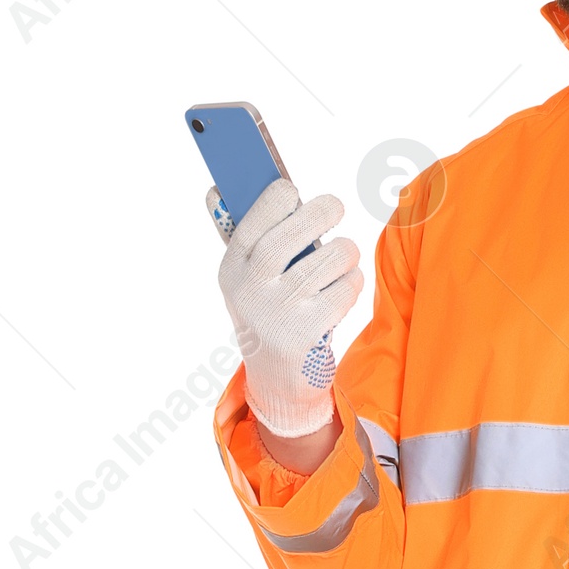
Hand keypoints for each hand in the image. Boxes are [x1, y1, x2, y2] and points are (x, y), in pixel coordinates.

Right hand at [215, 176, 362, 438]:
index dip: (277, 198)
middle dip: (321, 211)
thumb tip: (216, 188)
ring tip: (343, 256)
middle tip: (335, 207)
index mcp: (232, 268)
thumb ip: (238, 234)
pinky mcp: (308, 332)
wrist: (277, 380)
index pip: (253, 220)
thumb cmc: (267, 313)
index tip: (292, 191)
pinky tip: (344, 287)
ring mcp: (280, 312)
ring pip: (329, 258)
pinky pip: (345, 289)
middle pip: (292, 234)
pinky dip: (352, 282)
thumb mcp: (245, 279)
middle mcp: (252, 289)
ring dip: (345, 252)